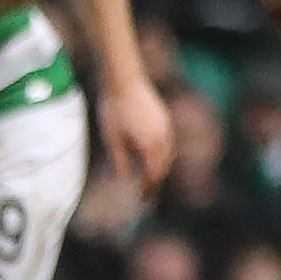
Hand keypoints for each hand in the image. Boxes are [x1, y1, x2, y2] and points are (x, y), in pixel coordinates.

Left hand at [102, 74, 173, 193]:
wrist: (124, 79)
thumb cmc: (114, 109)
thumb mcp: (112, 138)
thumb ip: (120, 160)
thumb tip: (125, 179)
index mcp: (149, 146)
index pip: (153, 175)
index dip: (149, 189)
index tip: (142, 200)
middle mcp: (162, 139)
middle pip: (163, 167)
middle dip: (156, 181)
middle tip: (147, 193)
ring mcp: (166, 127)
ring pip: (168, 155)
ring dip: (160, 168)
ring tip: (150, 176)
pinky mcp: (164, 118)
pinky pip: (167, 143)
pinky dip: (162, 154)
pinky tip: (152, 154)